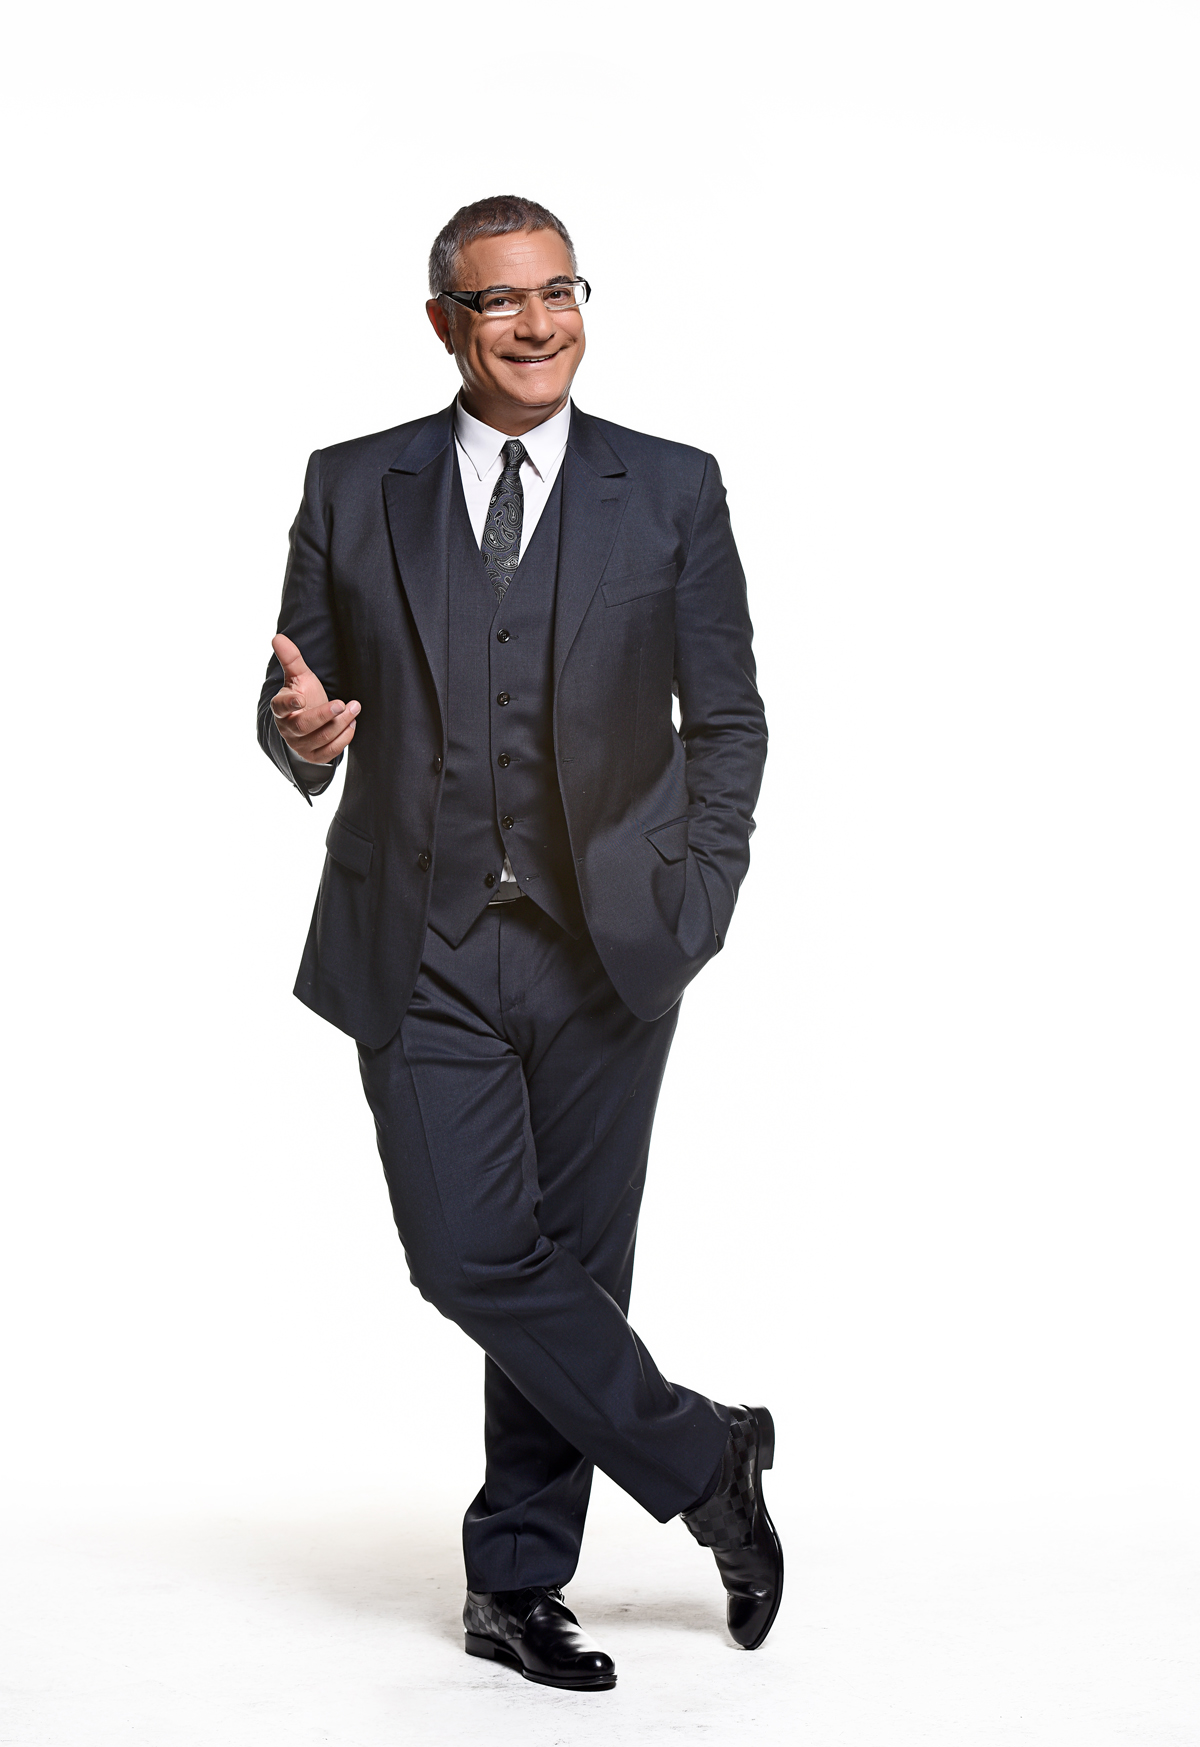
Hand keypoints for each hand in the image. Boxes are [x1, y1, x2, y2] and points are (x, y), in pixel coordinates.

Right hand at [269, 634, 359, 764]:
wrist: (310, 723)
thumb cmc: (304, 695)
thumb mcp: (299, 676)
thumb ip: (291, 658)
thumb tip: (278, 637)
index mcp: (281, 709)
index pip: (280, 707)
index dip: (288, 704)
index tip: (300, 699)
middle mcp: (288, 729)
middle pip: (304, 725)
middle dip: (325, 715)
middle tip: (343, 704)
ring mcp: (301, 745)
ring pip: (320, 738)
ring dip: (340, 724)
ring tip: (355, 708)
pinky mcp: (314, 756)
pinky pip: (330, 752)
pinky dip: (343, 738)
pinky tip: (351, 724)